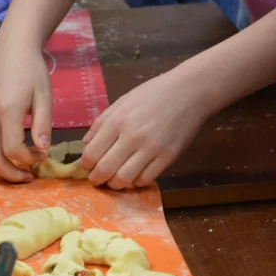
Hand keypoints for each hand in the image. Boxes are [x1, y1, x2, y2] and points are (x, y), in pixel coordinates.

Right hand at [0, 38, 50, 181]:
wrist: (11, 51)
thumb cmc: (32, 71)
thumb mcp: (44, 96)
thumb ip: (43, 124)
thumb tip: (43, 149)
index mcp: (8, 109)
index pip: (13, 149)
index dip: (29, 160)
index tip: (44, 155)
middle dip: (10, 174)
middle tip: (29, 176)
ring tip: (19, 171)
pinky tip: (10, 157)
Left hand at [80, 74, 206, 189]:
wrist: (189, 91)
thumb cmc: (153, 93)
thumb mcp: (122, 101)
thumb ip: (101, 122)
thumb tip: (86, 144)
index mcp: (117, 121)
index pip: (92, 153)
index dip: (86, 165)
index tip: (88, 166)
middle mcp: (132, 137)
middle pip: (105, 170)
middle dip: (97, 179)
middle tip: (98, 179)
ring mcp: (152, 149)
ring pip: (124, 179)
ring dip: (116, 184)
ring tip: (115, 180)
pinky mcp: (168, 157)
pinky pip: (146, 179)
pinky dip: (137, 181)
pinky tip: (135, 175)